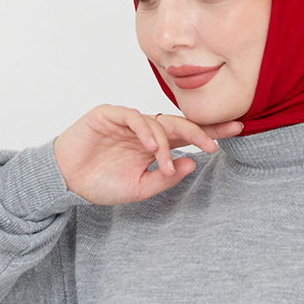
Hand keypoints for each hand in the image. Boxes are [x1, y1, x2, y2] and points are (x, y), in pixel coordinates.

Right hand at [52, 103, 242, 205]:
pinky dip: (144, 130)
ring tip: (164, 163)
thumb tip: (193, 162)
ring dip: (164, 143)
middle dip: (200, 131)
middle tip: (215, 144)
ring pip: (157, 122)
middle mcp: (145, 131)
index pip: (188, 136)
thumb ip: (166, 178)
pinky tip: (150, 147)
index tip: (237, 132)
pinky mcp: (109, 115)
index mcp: (155, 147)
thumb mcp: (140, 188)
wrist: (67, 182)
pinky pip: (132, 117)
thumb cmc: (101, 184)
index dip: (211, 133)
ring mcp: (128, 121)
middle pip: (178, 124)